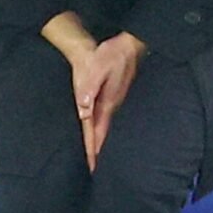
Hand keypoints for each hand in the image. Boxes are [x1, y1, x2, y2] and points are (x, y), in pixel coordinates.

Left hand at [77, 33, 147, 169]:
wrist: (129, 44)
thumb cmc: (112, 54)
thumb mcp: (97, 68)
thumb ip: (89, 89)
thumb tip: (83, 110)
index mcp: (107, 102)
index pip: (98, 131)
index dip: (93, 149)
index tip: (92, 167)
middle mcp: (112, 104)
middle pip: (103, 133)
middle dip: (97, 151)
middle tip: (93, 169)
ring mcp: (115, 100)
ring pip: (105, 126)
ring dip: (100, 141)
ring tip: (94, 155)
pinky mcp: (115, 95)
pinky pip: (106, 117)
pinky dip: (102, 128)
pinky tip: (100, 130)